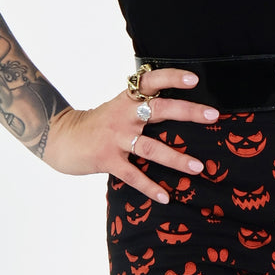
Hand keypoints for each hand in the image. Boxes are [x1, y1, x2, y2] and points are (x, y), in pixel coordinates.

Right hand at [43, 69, 218, 202]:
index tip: (194, 79)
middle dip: (188, 112)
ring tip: (198, 168)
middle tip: (213, 115)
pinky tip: (165, 196)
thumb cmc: (98, 123)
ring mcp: (116, 138)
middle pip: (159, 109)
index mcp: (127, 99)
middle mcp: (124, 115)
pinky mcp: (108, 160)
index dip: (171, 78)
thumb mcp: (119, 106)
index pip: (150, 80)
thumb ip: (143, 104)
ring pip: (151, 147)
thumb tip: (179, 106)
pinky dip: (150, 187)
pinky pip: (133, 175)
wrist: (61, 138)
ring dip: (176, 158)